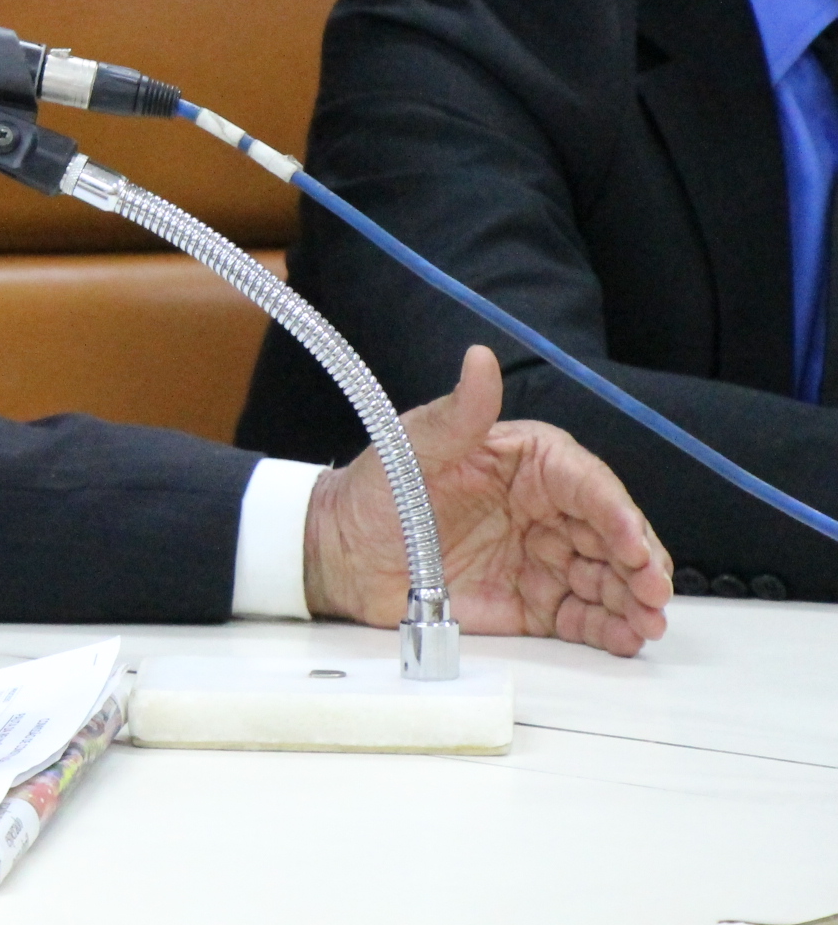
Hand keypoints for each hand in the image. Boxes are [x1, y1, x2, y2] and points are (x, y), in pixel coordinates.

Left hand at [304, 345, 673, 655]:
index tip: (631, 543)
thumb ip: (459, 413)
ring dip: (635, 601)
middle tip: (654, 593)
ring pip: (608, 578)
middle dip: (641, 564)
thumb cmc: (379, 489)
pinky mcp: (535, 602)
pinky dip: (610, 629)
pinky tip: (625, 638)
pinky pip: (583, 615)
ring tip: (647, 624)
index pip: (587, 484)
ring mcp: (545, 558)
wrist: (342, 552)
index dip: (616, 514)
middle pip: (611, 535)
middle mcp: (548, 509)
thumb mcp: (413, 446)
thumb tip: (480, 359)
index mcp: (530, 462)